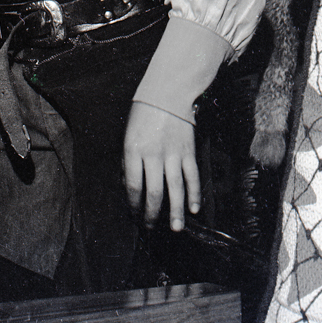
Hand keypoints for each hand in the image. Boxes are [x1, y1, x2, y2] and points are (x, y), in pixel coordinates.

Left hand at [123, 101, 199, 231]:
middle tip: (150, 226)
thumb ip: (127, 160)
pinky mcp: (188, 152)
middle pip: (153, 192)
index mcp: (133, 150)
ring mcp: (173, 154)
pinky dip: (194, 194)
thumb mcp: (127, 134)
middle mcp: (153, 154)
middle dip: (152, 213)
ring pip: (175, 189)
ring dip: (176, 211)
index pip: (132, 185)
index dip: (133, 204)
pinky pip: (192, 177)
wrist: (167, 94)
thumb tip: (128, 184)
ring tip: (176, 228)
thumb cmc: (143, 113)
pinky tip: (193, 209)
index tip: (134, 214)